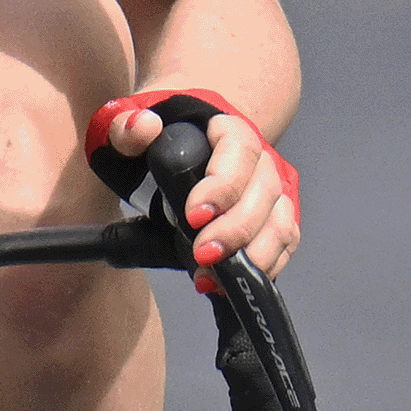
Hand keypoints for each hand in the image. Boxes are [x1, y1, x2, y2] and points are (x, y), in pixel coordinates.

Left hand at [100, 92, 298, 288]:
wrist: (182, 148)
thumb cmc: (160, 138)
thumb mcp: (133, 126)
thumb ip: (127, 128)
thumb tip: (143, 128)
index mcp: (230, 130)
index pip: (240, 151)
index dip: (222, 185)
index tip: (194, 215)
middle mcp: (260, 160)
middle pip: (264, 193)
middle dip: (235, 230)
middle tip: (203, 254)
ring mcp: (272, 191)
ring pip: (280, 222)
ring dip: (252, 255)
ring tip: (213, 277)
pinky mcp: (275, 220)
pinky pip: (283, 244)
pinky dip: (263, 267)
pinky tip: (229, 284)